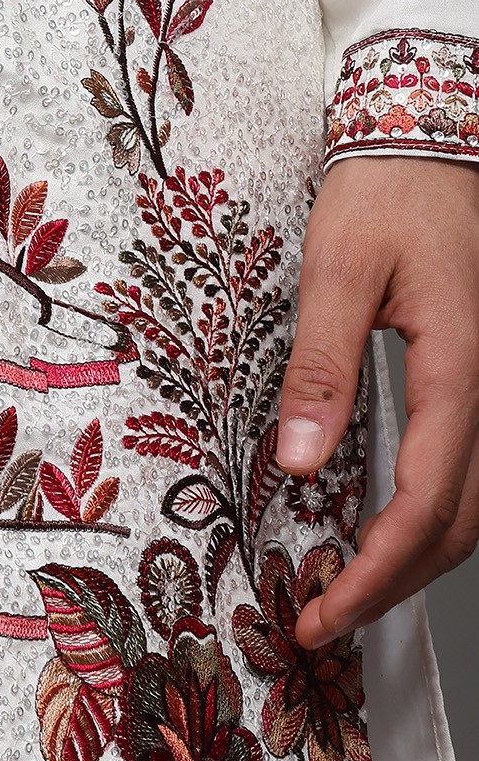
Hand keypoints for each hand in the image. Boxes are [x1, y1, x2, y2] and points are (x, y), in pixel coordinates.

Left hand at [276, 154, 478, 649]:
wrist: (426, 142)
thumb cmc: (384, 194)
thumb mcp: (336, 270)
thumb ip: (321, 365)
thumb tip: (298, 461)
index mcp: (459, 371)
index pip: (424, 506)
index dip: (374, 575)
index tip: (320, 613)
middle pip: (456, 525)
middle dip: (391, 585)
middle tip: (320, 618)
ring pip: (468, 505)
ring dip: (410, 558)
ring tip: (339, 586)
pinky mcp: (469, 382)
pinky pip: (459, 469)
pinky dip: (420, 516)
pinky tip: (369, 525)